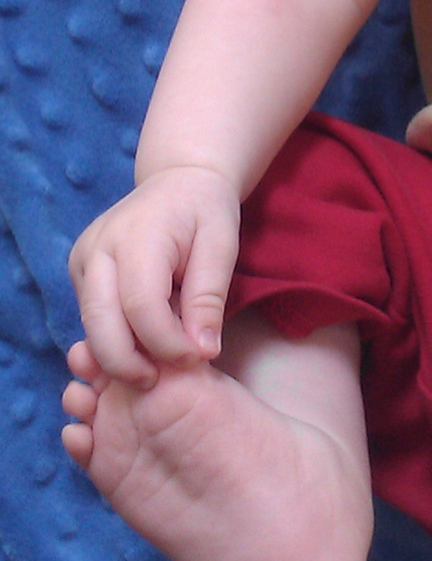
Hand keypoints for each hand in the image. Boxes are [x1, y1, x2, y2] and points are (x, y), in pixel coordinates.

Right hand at [67, 166, 241, 386]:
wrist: (178, 180)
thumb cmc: (205, 210)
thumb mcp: (222, 245)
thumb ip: (209, 297)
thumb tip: (202, 352)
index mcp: (137, 236)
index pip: (141, 306)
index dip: (166, 344)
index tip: (195, 360)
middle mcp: (98, 249)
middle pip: (102, 324)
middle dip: (131, 364)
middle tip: (163, 380)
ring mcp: (82, 260)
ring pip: (92, 327)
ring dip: (122, 355)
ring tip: (158, 364)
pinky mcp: (79, 272)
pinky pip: (93, 318)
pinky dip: (115, 339)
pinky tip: (144, 343)